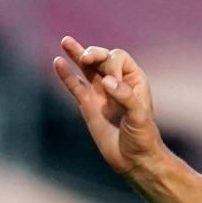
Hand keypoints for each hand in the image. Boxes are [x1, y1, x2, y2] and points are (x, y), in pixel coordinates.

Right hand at [51, 36, 163, 178]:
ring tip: (66, 42)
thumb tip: (106, 82)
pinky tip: (58, 62)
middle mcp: (116, 83)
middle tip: (87, 58)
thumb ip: (126, 97)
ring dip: (77, 54)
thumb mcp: (139, 117)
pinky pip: (75, 85)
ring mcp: (100, 92)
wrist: (135, 161)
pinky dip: (66, 75)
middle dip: (94, 54)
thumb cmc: (143, 139)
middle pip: (101, 58)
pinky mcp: (87, 104)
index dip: (112, 64)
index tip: (113, 83)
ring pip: (86, 68)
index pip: (118, 59)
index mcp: (133, 81)